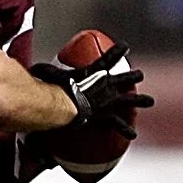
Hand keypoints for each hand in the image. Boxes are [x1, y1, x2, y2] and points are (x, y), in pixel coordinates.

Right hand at [31, 40, 153, 139]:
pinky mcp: (107, 116)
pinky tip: (133, 135)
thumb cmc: (53, 88)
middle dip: (133, 76)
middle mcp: (105, 85)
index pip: (108, 59)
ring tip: (150, 101)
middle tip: (140, 74)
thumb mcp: (46, 74)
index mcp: (93, 73)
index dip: (117, 52)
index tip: (126, 47)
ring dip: (140, 100)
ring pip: (129, 99)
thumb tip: (32, 73)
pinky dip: (126, 129)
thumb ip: (42, 72)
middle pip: (124, 78)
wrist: (63, 104)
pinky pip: (118, 124)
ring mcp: (109, 100)